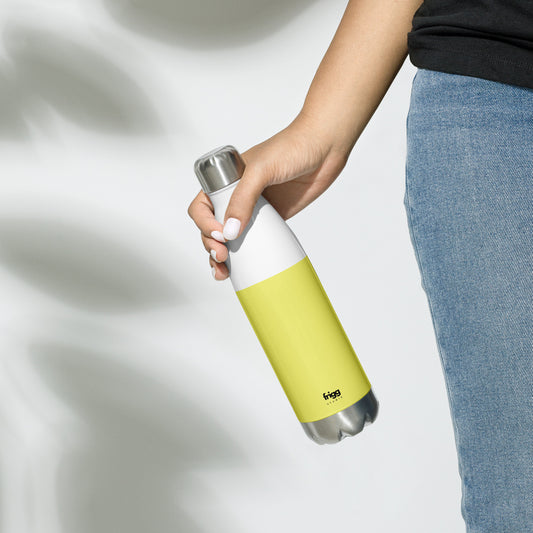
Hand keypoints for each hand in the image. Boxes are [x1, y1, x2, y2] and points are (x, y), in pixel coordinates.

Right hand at [187, 113, 350, 279]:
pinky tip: (240, 268)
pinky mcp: (272, 220)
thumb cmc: (293, 146)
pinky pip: (253, 241)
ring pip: (229, 238)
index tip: (220, 234)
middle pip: (212, 227)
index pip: (202, 206)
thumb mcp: (262, 169)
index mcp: (226, 181)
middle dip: (210, 245)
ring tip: (222, 271)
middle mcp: (236, 196)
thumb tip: (230, 231)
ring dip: (221, 256)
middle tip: (222, 256)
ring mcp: (254, 210)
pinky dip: (245, 256)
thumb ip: (243, 199)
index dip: (204, 223)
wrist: (325, 148)